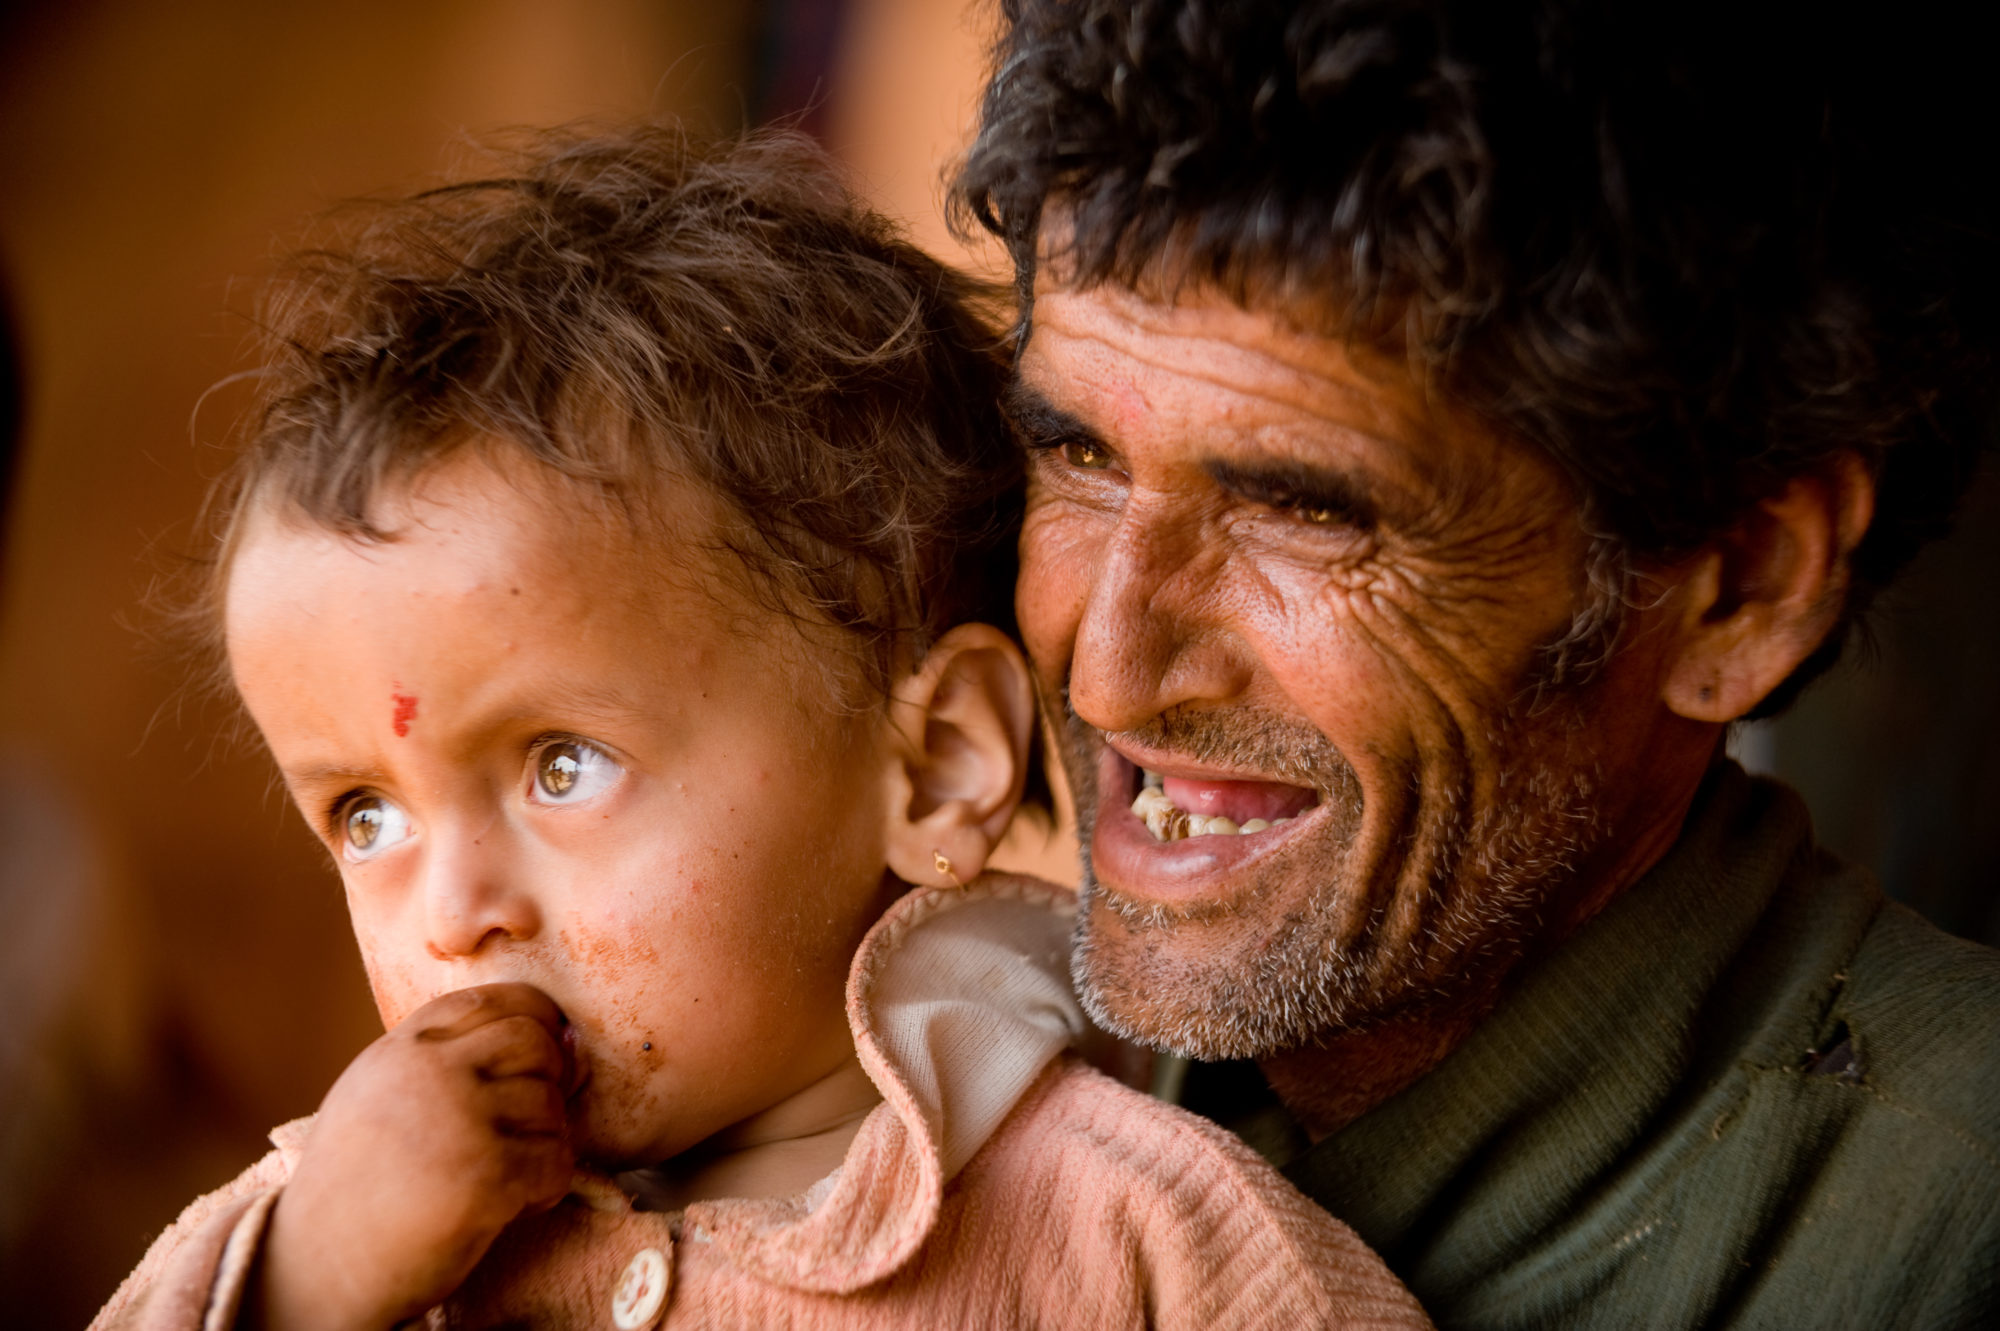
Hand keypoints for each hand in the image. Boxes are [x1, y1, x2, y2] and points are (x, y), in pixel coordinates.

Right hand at [250, 983, 575, 1330]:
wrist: (316, 1270)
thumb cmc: (360, 1185)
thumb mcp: (381, 1096)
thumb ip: (452, 1058)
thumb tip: (569, 1040)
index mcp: (402, 1050)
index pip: (493, 999)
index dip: (535, 1019)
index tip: (540, 1055)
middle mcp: (430, 1073)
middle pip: (534, 1040)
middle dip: (549, 1077)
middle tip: (529, 1121)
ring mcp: (459, 1120)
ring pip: (550, 1104)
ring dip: (544, 1142)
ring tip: (505, 1173)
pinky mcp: (487, 1176)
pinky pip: (557, 1162)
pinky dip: (546, 1188)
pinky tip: (512, 1205)